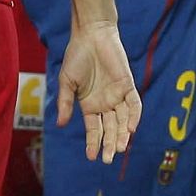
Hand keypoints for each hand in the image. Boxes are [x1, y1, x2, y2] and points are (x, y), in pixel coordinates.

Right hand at [55, 21, 141, 162]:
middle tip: (108, 159)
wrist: (91, 35)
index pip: (94, 129)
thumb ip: (66, 103)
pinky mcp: (128, 84)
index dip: (93, 143)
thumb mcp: (67, 82)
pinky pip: (134, 104)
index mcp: (90, 105)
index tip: (91, 157)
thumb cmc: (76, 56)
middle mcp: (105, 103)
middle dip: (109, 144)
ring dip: (121, 134)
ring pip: (123, 120)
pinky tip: (131, 128)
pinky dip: (134, 116)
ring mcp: (117, 95)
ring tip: (119, 149)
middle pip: (110, 128)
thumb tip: (61, 124)